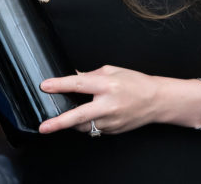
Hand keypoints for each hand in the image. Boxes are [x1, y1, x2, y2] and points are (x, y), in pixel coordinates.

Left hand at [38, 65, 163, 135]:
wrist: (156, 101)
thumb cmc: (135, 83)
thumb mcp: (112, 71)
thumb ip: (90, 75)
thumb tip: (73, 77)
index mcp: (107, 85)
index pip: (79, 84)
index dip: (60, 85)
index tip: (45, 86)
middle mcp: (108, 105)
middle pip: (79, 116)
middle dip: (59, 122)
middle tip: (44, 127)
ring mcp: (111, 121)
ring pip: (84, 125)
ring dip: (73, 121)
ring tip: (67, 115)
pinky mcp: (113, 130)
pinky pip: (94, 128)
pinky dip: (88, 123)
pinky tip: (91, 115)